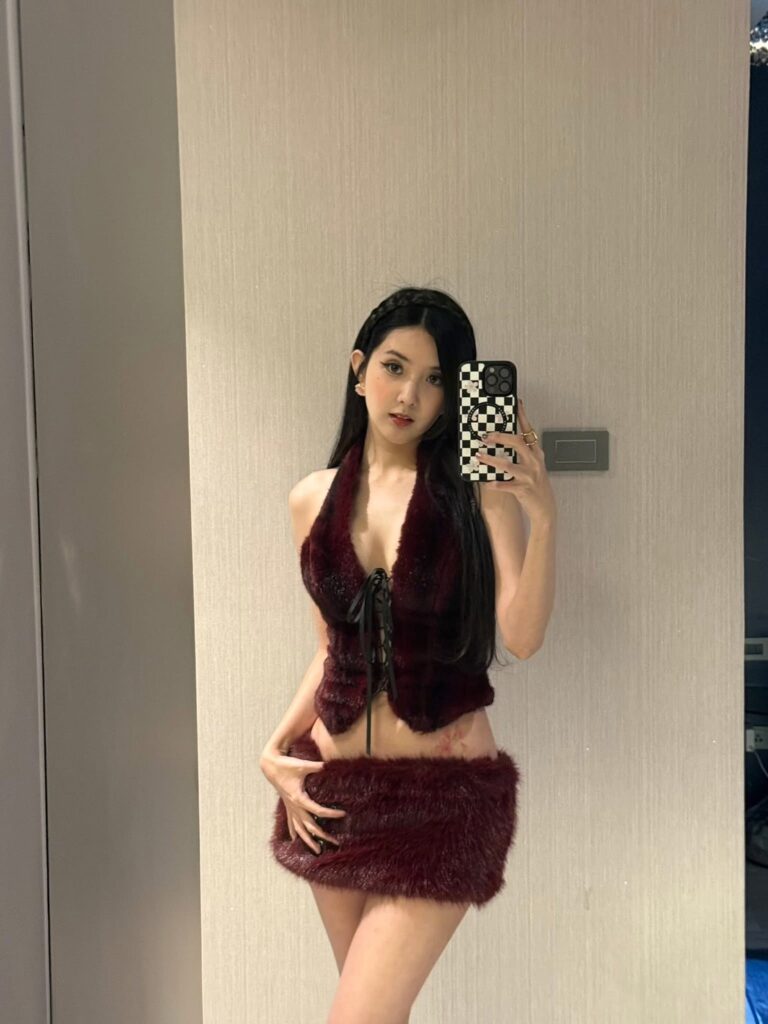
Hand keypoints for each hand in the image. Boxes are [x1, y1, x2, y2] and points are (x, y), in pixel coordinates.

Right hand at [260, 747, 346, 854]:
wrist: (270, 766)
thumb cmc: (286, 765)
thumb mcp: (302, 765)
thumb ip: (316, 766)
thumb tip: (327, 764)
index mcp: (299, 798)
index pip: (318, 811)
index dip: (331, 813)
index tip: (343, 814)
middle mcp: (294, 806)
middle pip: (309, 826)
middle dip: (322, 836)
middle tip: (335, 843)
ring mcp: (290, 808)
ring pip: (299, 829)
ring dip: (308, 841)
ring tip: (317, 850)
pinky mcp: (287, 806)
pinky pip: (291, 822)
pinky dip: (294, 832)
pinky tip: (295, 840)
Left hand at [476, 396, 556, 524]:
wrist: (545, 507)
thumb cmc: (536, 485)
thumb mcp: (534, 466)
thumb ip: (523, 454)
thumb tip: (504, 442)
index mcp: (537, 454)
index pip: (529, 431)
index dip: (523, 416)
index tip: (517, 403)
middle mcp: (534, 462)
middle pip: (517, 443)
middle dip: (500, 437)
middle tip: (486, 436)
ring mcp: (529, 476)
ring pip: (507, 464)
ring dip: (490, 460)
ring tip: (479, 456)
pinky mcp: (523, 489)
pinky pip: (505, 484)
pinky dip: (494, 483)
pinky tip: (486, 481)